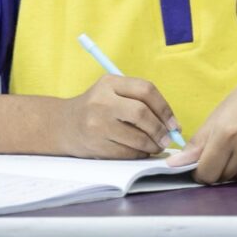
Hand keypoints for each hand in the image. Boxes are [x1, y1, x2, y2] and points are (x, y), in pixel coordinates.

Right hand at [58, 75, 179, 158]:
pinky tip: (141, 151)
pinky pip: (127, 153)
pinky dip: (139, 154)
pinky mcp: (96, 145)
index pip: (146, 90)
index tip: (173, 122)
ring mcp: (97, 124)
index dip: (165, 108)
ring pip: (136, 137)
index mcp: (110, 83)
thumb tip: (171, 123)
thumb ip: (138, 99)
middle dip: (160, 129)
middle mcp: (102, 101)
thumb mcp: (111, 92)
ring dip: (152, 145)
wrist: (62, 125)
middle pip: (142, 113)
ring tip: (157, 146)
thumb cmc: (96, 107)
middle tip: (168, 138)